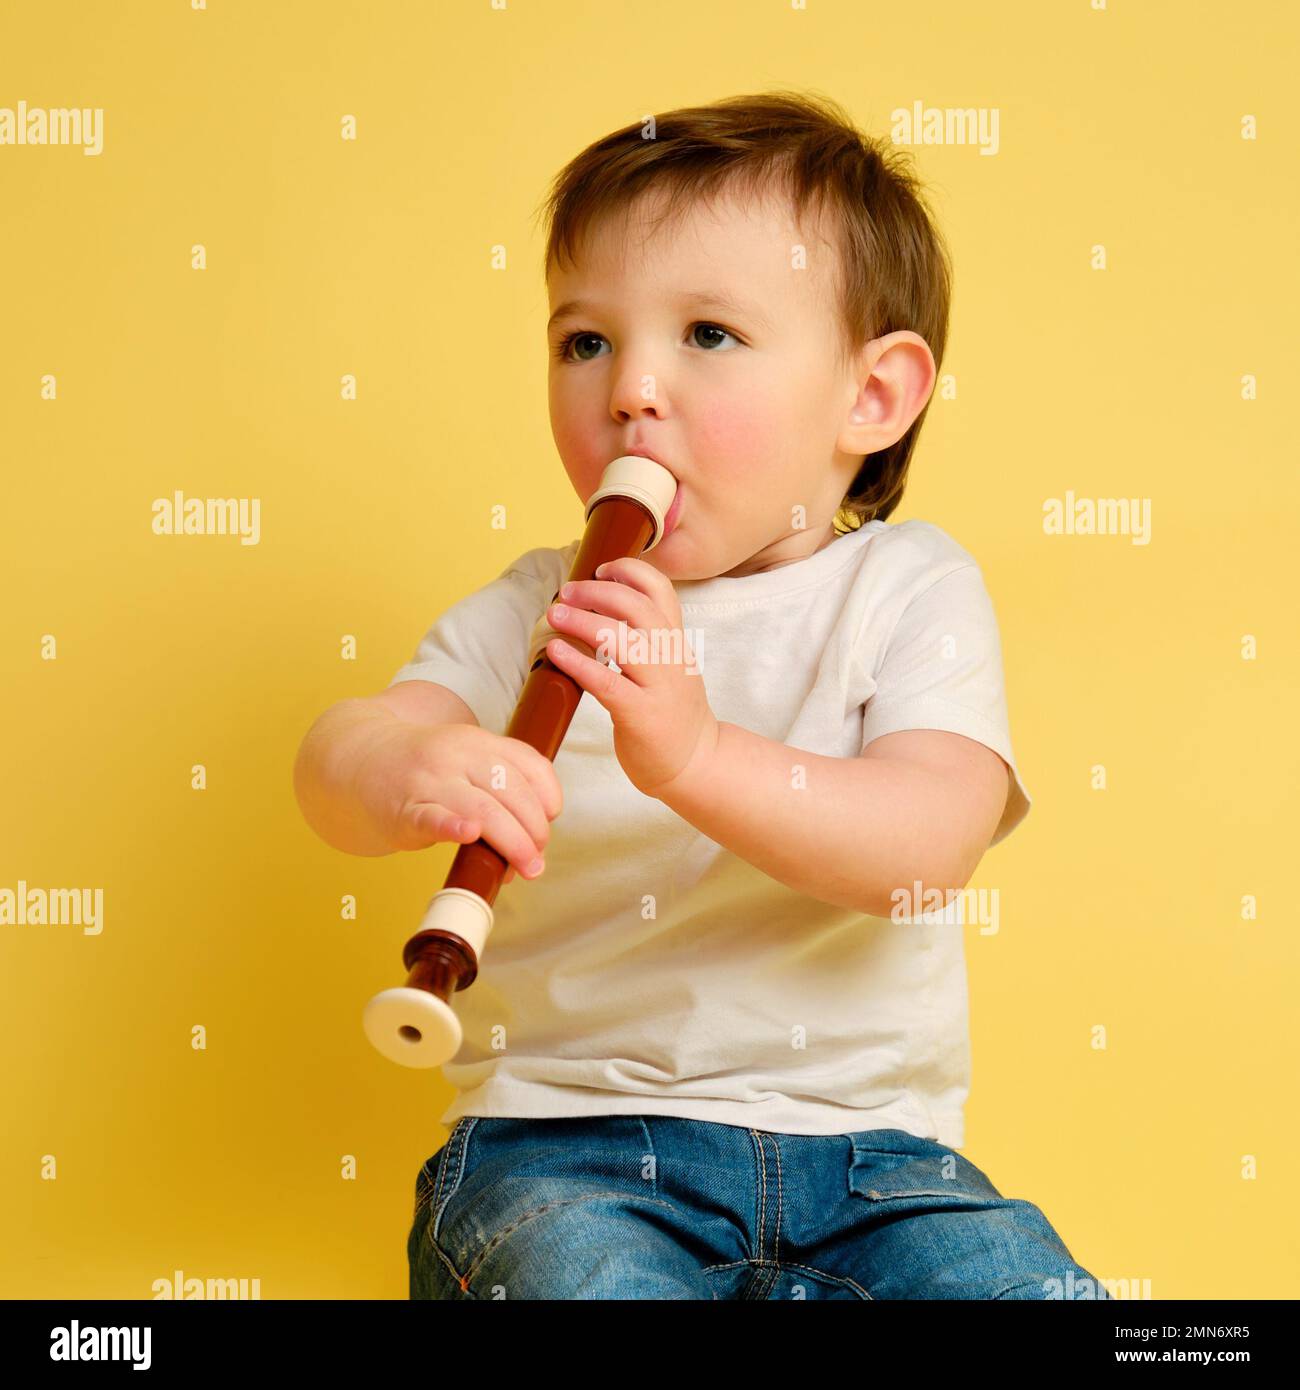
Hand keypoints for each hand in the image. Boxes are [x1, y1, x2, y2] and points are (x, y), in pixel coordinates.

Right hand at [353, 720, 561, 879]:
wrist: (358, 759)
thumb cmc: (423, 770)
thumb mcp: (464, 759)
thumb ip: (498, 790)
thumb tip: (531, 846)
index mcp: (478, 741)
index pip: (531, 766)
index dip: (549, 798)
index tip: (549, 821)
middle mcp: (457, 755)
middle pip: (513, 794)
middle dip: (534, 832)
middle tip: (535, 860)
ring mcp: (429, 781)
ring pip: (483, 810)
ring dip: (512, 843)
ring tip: (524, 868)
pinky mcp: (404, 809)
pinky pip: (432, 817)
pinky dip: (453, 827)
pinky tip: (469, 835)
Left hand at [543, 556, 718, 798]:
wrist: (696, 763)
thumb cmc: (672, 713)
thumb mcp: (670, 665)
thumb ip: (647, 638)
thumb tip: (600, 608)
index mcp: (676, 640)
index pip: (660, 589)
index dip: (628, 571)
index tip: (599, 570)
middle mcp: (671, 656)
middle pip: (636, 606)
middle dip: (596, 592)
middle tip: (565, 592)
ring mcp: (658, 685)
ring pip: (621, 639)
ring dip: (582, 621)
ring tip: (554, 615)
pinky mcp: (641, 715)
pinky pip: (606, 682)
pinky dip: (578, 662)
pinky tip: (555, 652)